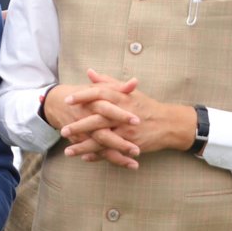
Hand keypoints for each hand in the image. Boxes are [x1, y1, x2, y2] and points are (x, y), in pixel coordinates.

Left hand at [58, 69, 196, 167]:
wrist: (168, 123)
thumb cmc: (146, 106)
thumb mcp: (128, 92)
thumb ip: (107, 82)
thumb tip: (89, 73)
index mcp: (122, 98)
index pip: (99, 94)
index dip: (83, 97)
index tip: (68, 100)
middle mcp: (123, 114)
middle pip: (97, 119)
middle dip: (79, 126)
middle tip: (63, 130)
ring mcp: (127, 131)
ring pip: (102, 139)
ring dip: (84, 146)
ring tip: (68, 151)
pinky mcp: (131, 144)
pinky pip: (111, 151)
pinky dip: (98, 156)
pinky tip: (85, 157)